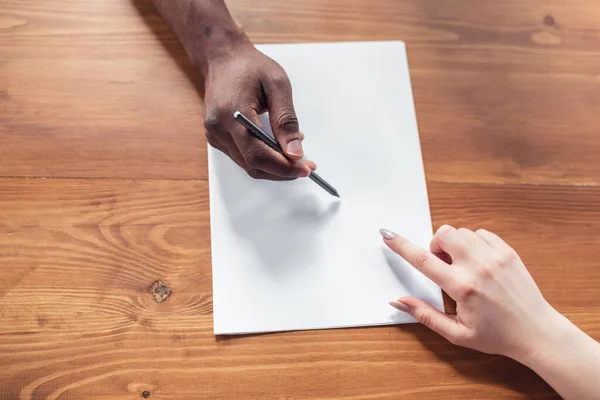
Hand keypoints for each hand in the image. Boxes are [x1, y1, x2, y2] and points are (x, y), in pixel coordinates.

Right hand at [202, 42, 314, 179]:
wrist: (224, 58)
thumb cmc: (250, 67)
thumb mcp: (277, 85)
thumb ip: (286, 120)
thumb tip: (295, 152)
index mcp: (232, 113)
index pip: (257, 155)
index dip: (283, 167)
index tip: (305, 169)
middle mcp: (218, 128)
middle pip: (252, 165)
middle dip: (282, 170)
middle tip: (306, 165)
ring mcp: (214, 134)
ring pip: (247, 165)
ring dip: (273, 166)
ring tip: (295, 155)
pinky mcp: (216, 137)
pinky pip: (242, 157)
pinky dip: (262, 158)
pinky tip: (277, 148)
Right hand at [380, 225, 563, 360]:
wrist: (536, 332)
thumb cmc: (496, 336)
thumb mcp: (456, 333)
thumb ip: (424, 314)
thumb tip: (398, 300)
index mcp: (462, 287)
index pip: (422, 259)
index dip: (400, 245)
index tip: (387, 234)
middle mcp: (477, 267)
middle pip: (443, 234)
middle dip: (435, 245)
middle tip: (443, 266)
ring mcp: (495, 256)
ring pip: (461, 231)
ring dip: (454, 243)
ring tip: (461, 265)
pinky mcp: (508, 252)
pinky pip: (481, 233)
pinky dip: (473, 242)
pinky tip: (477, 261)